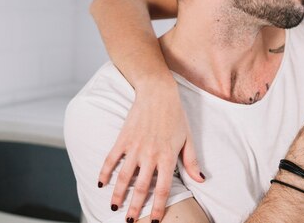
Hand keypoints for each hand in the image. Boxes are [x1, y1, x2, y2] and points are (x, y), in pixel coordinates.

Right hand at [98, 82, 203, 222]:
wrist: (158, 93)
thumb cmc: (175, 116)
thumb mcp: (188, 138)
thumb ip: (192, 161)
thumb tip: (201, 180)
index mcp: (168, 156)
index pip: (162, 188)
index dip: (158, 206)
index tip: (154, 221)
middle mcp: (150, 154)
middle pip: (141, 187)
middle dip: (135, 207)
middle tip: (130, 222)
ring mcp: (135, 147)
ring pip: (124, 177)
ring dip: (118, 194)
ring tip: (114, 207)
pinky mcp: (123, 138)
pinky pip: (112, 159)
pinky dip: (105, 172)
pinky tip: (101, 184)